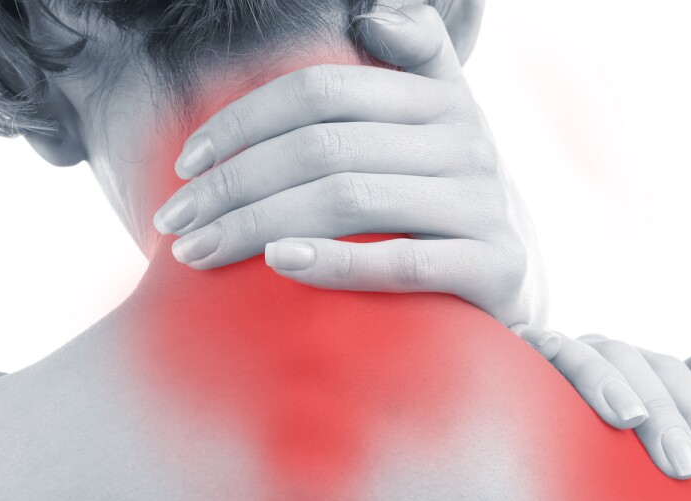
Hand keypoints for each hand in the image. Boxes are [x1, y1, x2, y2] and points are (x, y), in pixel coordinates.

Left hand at [154, 3, 544, 326]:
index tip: (186, 164)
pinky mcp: (494, 268)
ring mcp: (482, 205)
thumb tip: (373, 14)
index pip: (320, 93)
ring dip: (257, 225)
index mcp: (438, 99)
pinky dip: (335, 261)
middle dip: (234, 184)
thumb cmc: (442, 207)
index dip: (244, 122)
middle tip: (175, 221)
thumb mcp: (435, 127)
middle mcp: (466, 142)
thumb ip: (413, 62)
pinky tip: (278, 264)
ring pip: (351, 199)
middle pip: (323, 147)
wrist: (515, 285)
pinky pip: (402, 262)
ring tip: (198, 252)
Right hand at [512, 326, 690, 479]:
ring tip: (630, 419)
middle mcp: (606, 353)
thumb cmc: (596, 442)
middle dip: (669, 419)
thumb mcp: (647, 432)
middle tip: (686, 469)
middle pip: (645, 371)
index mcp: (641, 368)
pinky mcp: (524, 354)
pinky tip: (544, 347)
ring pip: (595, 357)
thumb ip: (690, 401)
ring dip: (611, 384)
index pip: (680, 381)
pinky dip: (543, 344)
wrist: (523, 431)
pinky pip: (536, 344)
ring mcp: (566, 351)